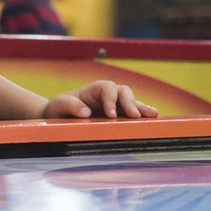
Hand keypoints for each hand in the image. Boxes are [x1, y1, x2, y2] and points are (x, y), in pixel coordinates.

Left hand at [43, 80, 157, 118]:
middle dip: (130, 102)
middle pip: (123, 92)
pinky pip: (132, 116)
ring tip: (152, 116)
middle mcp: (107, 96)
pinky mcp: (118, 119)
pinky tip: (152, 122)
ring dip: (142, 108)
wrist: (57, 118)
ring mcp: (115, 107)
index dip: (111, 99)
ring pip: (132, 103)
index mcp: (93, 90)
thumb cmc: (57, 110)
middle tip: (134, 116)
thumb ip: (69, 105)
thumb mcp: (58, 105)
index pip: (107, 88)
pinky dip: (142, 118)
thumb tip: (86, 112)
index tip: (111, 114)